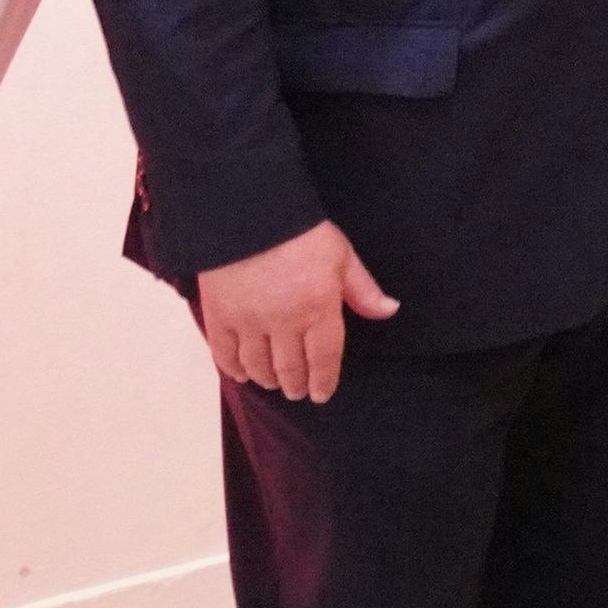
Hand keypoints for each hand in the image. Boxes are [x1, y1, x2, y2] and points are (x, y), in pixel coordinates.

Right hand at [197, 221, 397, 402]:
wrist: (247, 212)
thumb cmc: (301, 231)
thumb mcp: (341, 255)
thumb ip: (363, 290)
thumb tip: (389, 311)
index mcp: (318, 308)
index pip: (324, 359)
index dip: (323, 381)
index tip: (321, 394)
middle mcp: (283, 322)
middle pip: (290, 368)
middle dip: (296, 384)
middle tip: (297, 391)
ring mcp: (248, 322)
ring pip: (258, 366)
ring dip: (268, 379)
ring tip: (274, 382)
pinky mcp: (218, 317)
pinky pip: (225, 355)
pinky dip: (235, 370)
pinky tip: (243, 373)